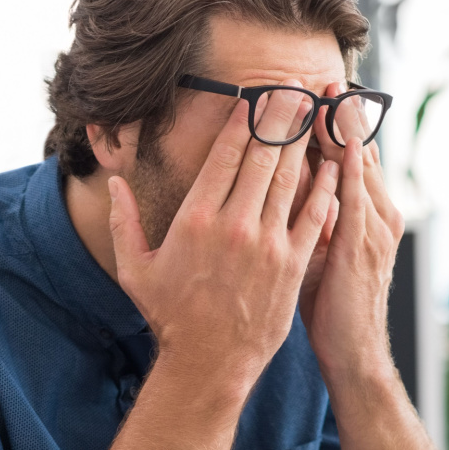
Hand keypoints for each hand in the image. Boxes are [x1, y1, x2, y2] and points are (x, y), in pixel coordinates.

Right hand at [108, 92, 338, 396]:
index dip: (242, 121)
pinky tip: (333, 163)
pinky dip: (325, 186)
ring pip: (290, 178)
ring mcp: (267, 243)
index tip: (253, 97)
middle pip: (262, 156)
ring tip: (313, 111)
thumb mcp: (135, 268)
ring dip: (304, 141)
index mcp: (195, 219)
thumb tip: (115, 182)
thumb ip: (122, 221)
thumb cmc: (170, 316)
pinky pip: (314, 214)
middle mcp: (234, 224)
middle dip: (279, 117)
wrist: (209, 362)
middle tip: (293, 87)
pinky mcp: (292, 263)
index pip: (225, 155)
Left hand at [301, 83, 404, 386]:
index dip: (335, 125)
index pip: (350, 158)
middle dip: (341, 114)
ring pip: (358, 166)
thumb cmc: (333, 307)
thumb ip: (313, 219)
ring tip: (330, 93)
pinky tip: (336, 141)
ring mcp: (373, 228)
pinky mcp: (361, 246)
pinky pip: (353, 196)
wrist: (353, 353)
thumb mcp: (323, 254)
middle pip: (358, 152)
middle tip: (324, 76)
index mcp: (367, 215)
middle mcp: (377, 214)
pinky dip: (346, 166)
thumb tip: (292, 189)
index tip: (316, 93)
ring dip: (343, 129)